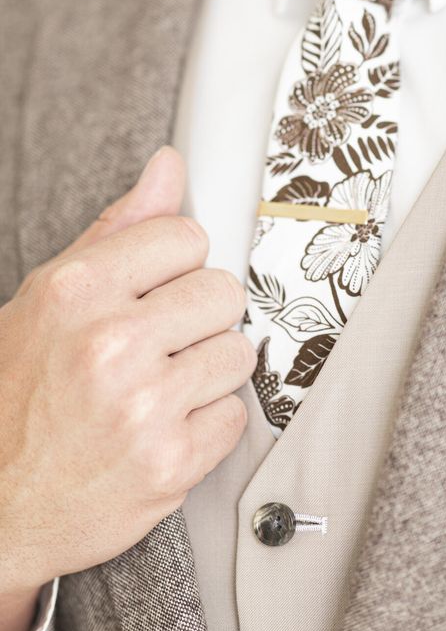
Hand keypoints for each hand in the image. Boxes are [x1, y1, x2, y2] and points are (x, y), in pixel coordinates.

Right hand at [0, 146, 254, 597]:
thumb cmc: (18, 396)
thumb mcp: (50, 300)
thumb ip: (118, 229)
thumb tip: (169, 166)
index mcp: (75, 291)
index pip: (186, 237)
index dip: (175, 265)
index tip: (156, 289)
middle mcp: (109, 344)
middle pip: (223, 291)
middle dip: (197, 317)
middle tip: (159, 344)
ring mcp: (142, 407)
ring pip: (238, 351)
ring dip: (207, 371)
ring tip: (158, 388)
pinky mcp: (170, 464)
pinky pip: (235, 414)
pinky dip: (207, 424)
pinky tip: (164, 428)